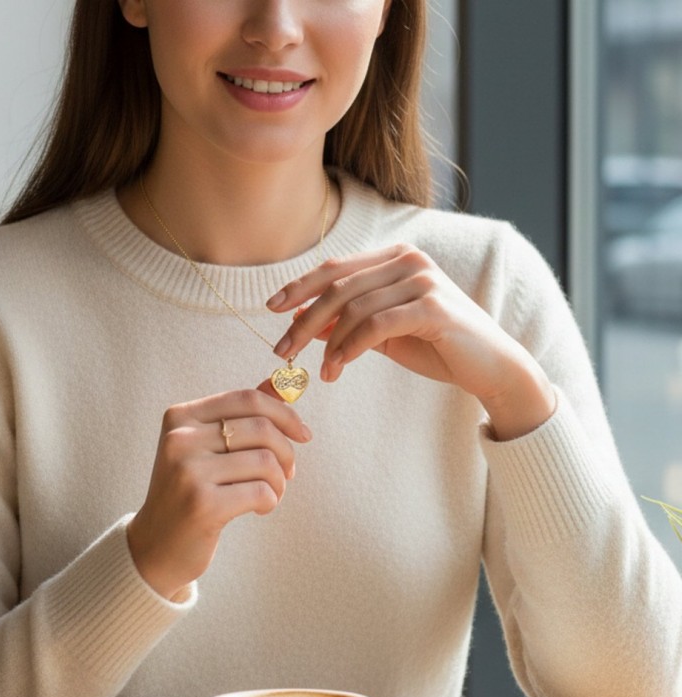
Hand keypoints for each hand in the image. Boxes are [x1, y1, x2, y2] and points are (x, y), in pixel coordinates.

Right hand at [127, 386, 311, 599]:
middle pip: (261, 428)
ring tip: (271, 493)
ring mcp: (189, 471)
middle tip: (287, 472)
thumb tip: (279, 383)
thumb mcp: (205, 447)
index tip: (302, 434)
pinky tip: (260, 508)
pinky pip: (260, 491)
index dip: (284, 413)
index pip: (246, 399)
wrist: (156, 545)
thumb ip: (240, 415)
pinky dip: (270, 500)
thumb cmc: (188, 491)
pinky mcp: (202, 504)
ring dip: (279, 481)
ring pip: (265, 461)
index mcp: (181, 417)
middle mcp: (180, 439)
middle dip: (286, 452)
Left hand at [266, 244, 554, 439]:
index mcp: (394, 258)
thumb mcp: (384, 333)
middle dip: (304, 319)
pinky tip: (337, 368)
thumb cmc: (436, 346)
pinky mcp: (433, 306)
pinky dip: (350, 348)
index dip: (300, 287)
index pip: (335, 268)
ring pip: (354, 307)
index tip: (273, 308)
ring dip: (328, 343)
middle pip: (338, 286)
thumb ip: (349, 322)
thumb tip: (304, 321)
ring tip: (320, 372)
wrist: (490, 367)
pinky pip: (376, 325)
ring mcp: (422, 280)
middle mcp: (407, 260)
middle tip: (282, 350)